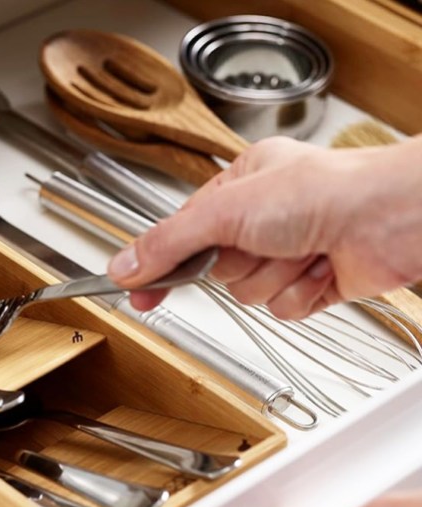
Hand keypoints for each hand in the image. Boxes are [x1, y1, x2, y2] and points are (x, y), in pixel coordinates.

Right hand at [107, 135, 421, 317]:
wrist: (391, 217)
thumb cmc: (327, 190)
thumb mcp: (226, 211)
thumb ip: (169, 242)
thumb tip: (125, 264)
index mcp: (238, 187)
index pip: (181, 234)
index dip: (160, 264)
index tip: (134, 288)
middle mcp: (262, 219)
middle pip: (216, 270)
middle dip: (240, 263)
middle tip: (257, 242)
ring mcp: (288, 252)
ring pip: (248, 294)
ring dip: (274, 276)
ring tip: (300, 249)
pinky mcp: (312, 283)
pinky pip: (282, 309)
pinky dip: (300, 293)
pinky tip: (320, 267)